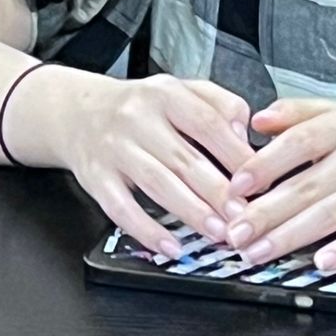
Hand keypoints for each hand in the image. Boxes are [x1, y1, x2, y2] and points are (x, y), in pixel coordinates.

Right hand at [36, 68, 254, 258]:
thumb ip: (217, 104)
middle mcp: (137, 118)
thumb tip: (243, 135)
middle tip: (244, 216)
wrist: (77, 111)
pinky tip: (170, 246)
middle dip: (218, 192)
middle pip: (184, 158)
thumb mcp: (178, 89)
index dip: (235, 154)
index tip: (258, 180)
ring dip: (191, 211)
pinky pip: (121, 208)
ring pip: (158, 183)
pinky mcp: (95, 178)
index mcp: (165, 94)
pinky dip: (146, 230)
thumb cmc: (137, 107)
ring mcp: (114, 149)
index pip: (208, 122)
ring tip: (218, 232)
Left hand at [223, 97, 335, 272]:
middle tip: (236, 233)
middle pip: (307, 186)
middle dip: (266, 213)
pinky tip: (320, 262)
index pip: (298, 142)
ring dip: (290, 237)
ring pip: (329, 214)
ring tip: (258, 252)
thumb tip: (258, 120)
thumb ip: (294, 113)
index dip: (265, 164)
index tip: (236, 185)